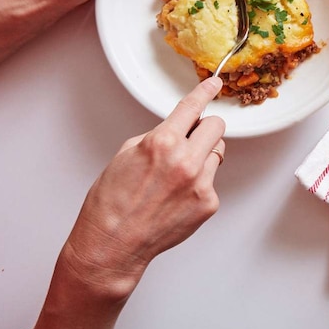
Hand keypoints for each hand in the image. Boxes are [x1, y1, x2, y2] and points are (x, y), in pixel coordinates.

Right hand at [23, 77, 225, 328]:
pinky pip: (211, 180)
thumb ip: (157, 136)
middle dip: (205, 128)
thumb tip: (178, 128)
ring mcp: (200, 184)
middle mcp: (186, 161)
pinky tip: (177, 196)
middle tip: (192, 136)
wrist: (112, 245)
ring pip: (217, 153)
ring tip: (177, 174)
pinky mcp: (208, 203)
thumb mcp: (126, 155)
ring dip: (203, 156)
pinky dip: (199, 182)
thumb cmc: (111, 203)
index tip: (215, 83)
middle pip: (216, 127)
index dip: (205, 92)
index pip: (192, 107)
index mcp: (162, 143)